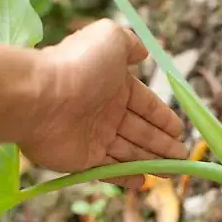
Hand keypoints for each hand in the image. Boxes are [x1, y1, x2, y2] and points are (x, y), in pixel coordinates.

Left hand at [19, 19, 186, 188]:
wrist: (39, 98)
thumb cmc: (78, 67)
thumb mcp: (110, 39)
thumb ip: (130, 44)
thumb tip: (143, 52)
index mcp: (115, 87)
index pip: (146, 105)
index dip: (163, 118)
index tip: (179, 130)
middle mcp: (106, 112)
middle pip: (142, 132)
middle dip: (163, 144)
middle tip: (182, 156)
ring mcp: (94, 137)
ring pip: (130, 152)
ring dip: (152, 161)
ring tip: (172, 171)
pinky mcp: (84, 160)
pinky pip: (111, 170)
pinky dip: (126, 177)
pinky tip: (142, 182)